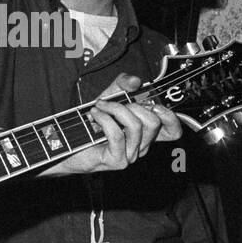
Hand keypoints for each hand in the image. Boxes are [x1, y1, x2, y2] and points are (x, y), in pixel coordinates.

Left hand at [42, 73, 181, 175]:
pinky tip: (94, 114)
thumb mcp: (109, 97)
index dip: (171, 117)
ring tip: (99, 106)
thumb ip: (122, 85)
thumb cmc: (91, 123)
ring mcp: (131, 156)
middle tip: (111, 102)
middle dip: (132, 105)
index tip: (153, 103)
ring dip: (115, 109)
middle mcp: (142, 146)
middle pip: (154, 122)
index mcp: (146, 134)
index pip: (173, 131)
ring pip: (136, 126)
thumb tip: (135, 81)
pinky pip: (117, 135)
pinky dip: (104, 119)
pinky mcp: (117, 161)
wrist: (68, 143)